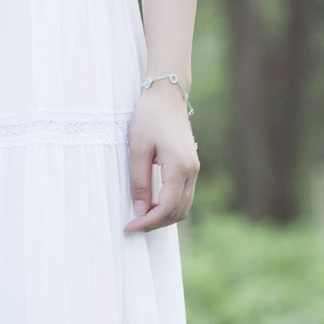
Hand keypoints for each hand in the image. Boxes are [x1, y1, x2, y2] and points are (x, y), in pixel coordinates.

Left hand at [125, 81, 198, 232]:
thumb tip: (140, 210)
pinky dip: (168, 206)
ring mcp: (194, 169)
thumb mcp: (137, 149)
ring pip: (183, 206)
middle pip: (177, 211)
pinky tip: (151, 206)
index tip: (129, 227)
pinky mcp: (190, 166)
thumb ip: (139, 181)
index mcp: (179, 167)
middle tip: (132, 226)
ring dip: (163, 217)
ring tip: (140, 218)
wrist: (167, 96)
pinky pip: (183, 195)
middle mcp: (192, 171)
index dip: (148, 222)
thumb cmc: (149, 118)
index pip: (167, 207)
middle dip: (155, 223)